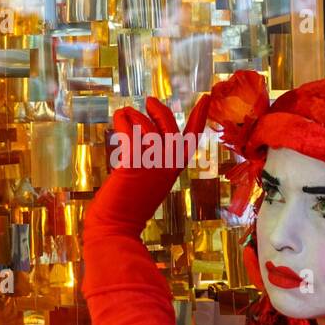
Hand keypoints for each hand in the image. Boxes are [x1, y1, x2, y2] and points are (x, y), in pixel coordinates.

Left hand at [89, 94, 210, 237]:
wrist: (117, 225)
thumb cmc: (129, 207)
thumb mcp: (148, 180)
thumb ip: (150, 159)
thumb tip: (141, 133)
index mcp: (174, 168)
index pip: (192, 137)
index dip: (200, 116)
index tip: (207, 98)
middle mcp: (168, 164)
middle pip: (169, 126)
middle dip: (159, 110)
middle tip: (148, 101)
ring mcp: (152, 164)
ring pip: (146, 126)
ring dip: (133, 116)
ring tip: (124, 114)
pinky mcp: (133, 163)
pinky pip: (129, 132)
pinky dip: (122, 121)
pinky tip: (118, 118)